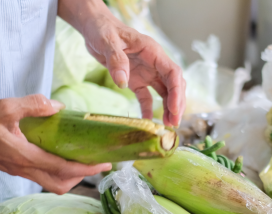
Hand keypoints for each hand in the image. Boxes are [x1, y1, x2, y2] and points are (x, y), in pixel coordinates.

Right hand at [0, 94, 110, 193]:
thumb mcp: (6, 106)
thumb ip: (33, 105)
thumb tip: (58, 107)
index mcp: (24, 156)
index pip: (62, 168)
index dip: (86, 168)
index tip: (103, 163)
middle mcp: (22, 169)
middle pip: (60, 183)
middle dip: (81, 176)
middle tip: (97, 162)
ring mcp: (17, 171)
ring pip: (49, 182)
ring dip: (68, 175)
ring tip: (81, 159)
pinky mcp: (12, 168)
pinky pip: (40, 176)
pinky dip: (55, 170)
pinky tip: (59, 154)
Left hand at [60, 2, 185, 125]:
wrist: (94, 29)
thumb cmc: (103, 30)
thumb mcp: (108, 42)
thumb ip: (116, 60)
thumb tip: (123, 83)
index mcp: (153, 52)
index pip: (172, 72)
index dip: (176, 91)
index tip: (174, 109)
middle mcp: (154, 63)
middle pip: (173, 84)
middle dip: (176, 103)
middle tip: (174, 123)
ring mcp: (146, 72)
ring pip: (163, 92)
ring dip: (167, 108)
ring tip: (167, 126)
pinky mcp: (136, 80)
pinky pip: (146, 96)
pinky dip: (148, 109)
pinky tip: (148, 122)